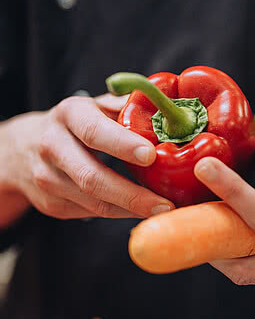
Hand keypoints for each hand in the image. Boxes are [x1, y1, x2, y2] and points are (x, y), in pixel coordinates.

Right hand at [0, 94, 173, 220]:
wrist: (24, 147)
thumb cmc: (76, 123)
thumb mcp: (97, 105)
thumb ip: (127, 106)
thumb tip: (166, 109)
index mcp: (69, 114)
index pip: (95, 132)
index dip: (123, 145)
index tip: (151, 156)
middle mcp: (53, 146)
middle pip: (92, 177)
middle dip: (132, 194)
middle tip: (165, 203)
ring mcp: (47, 178)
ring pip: (94, 202)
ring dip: (131, 209)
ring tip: (162, 210)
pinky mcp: (51, 204)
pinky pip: (92, 212)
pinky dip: (121, 213)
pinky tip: (142, 210)